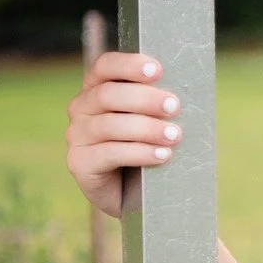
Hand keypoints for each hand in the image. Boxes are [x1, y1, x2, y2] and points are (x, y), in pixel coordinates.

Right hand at [66, 51, 181, 217]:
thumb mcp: (153, 119)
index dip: (129, 65)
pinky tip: (162, 156)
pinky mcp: (79, 163)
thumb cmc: (149, 148)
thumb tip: (186, 87)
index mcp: (97, 88)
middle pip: (108, 95)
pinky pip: (109, 153)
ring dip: (146, 129)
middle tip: (174, 107)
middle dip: (145, 99)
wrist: (138, 196)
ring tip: (174, 136)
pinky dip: (139, 153)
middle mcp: (81, 109)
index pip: (105, 66)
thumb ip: (159, 102)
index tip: (157, 70)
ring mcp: (76, 136)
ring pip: (110, 125)